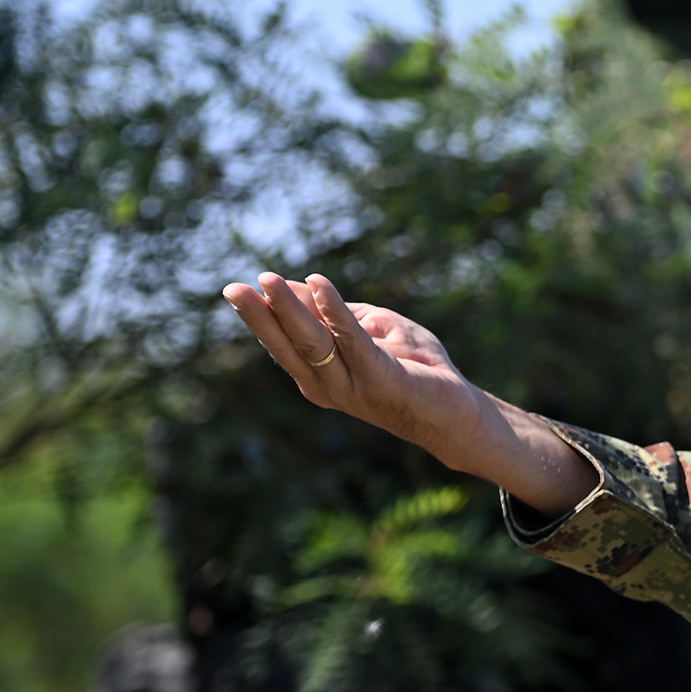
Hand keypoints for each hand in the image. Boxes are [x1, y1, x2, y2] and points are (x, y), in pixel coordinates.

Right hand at [221, 273, 596, 516]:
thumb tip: (300, 286)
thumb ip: (338, 313)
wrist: (457, 411)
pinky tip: (319, 284)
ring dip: (290, 309)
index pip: (284, 344)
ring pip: (313, 342)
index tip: (237, 288)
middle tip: (233, 287)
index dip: (261, 316)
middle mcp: (328, 386)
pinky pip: (354, 340)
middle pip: (288, 346)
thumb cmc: (415, 368)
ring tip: (269, 280)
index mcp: (321, 377)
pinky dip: (335, 310)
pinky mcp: (381, 380)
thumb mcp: (372, 330)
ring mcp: (353, 387)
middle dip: (259, 315)